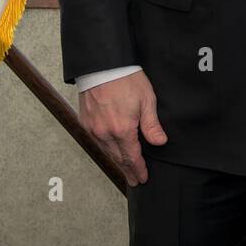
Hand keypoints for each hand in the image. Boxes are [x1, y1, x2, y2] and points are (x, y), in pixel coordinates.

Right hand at [78, 69, 167, 186]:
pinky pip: (96, 141)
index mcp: (122, 130)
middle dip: (128, 170)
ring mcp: (93, 128)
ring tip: (125, 169)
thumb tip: (160, 142)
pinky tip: (111, 151)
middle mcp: (105, 133)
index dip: (138, 169)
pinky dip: (105, 149)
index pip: (132, 157)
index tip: (143, 177)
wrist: (102, 66)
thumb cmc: (126, 79)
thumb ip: (151, 125)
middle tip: (134, 180)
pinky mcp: (85, 122)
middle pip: (118, 158)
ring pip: (106, 151)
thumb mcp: (146, 100)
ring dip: (116, 161)